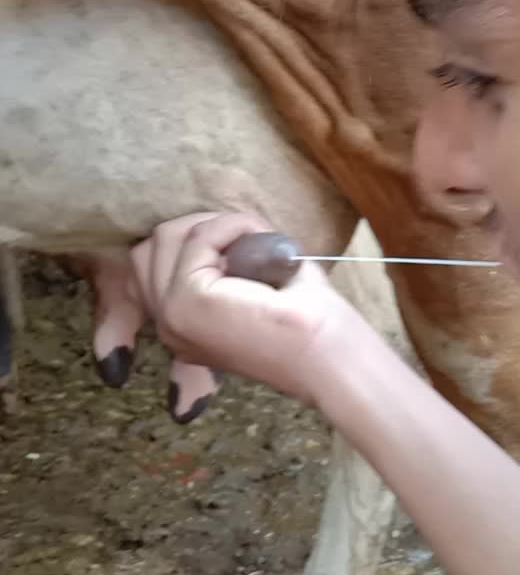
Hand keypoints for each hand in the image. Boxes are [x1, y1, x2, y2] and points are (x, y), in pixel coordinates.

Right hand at [130, 212, 347, 403]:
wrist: (325, 348)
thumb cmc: (302, 313)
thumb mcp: (248, 281)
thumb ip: (217, 263)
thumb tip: (204, 227)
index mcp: (178, 327)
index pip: (139, 274)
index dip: (175, 248)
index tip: (221, 246)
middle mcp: (167, 326)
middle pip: (149, 246)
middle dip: (196, 228)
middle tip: (245, 239)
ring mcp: (170, 315)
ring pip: (167, 236)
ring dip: (216, 226)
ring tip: (255, 244)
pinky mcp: (186, 300)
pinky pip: (197, 239)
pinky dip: (230, 229)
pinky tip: (259, 247)